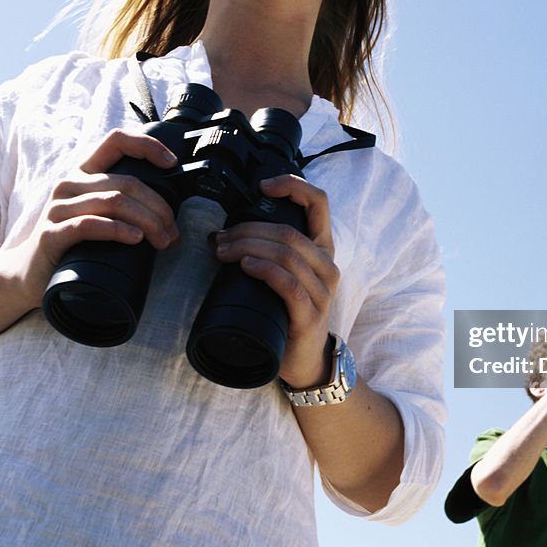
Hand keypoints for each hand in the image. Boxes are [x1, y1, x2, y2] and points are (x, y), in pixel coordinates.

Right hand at [12, 129, 181, 307]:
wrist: (30, 274)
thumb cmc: (73, 243)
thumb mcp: (97, 213)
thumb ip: (122, 200)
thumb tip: (168, 209)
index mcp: (83, 171)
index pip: (116, 140)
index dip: (147, 145)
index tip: (172, 164)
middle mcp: (69, 183)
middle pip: (126, 183)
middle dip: (159, 207)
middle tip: (172, 233)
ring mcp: (58, 208)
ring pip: (114, 202)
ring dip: (147, 222)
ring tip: (163, 241)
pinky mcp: (51, 234)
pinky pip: (89, 224)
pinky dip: (117, 230)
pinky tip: (135, 239)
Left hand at [211, 174, 338, 388]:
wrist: (303, 360)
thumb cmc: (287, 312)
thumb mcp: (284, 275)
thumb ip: (268, 251)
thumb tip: (222, 232)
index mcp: (322, 248)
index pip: (318, 203)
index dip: (293, 187)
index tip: (263, 186)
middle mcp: (327, 265)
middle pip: (287, 232)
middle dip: (247, 230)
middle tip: (219, 239)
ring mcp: (322, 291)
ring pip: (285, 255)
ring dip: (248, 248)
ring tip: (222, 252)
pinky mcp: (310, 314)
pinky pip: (289, 285)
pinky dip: (265, 271)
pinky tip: (246, 267)